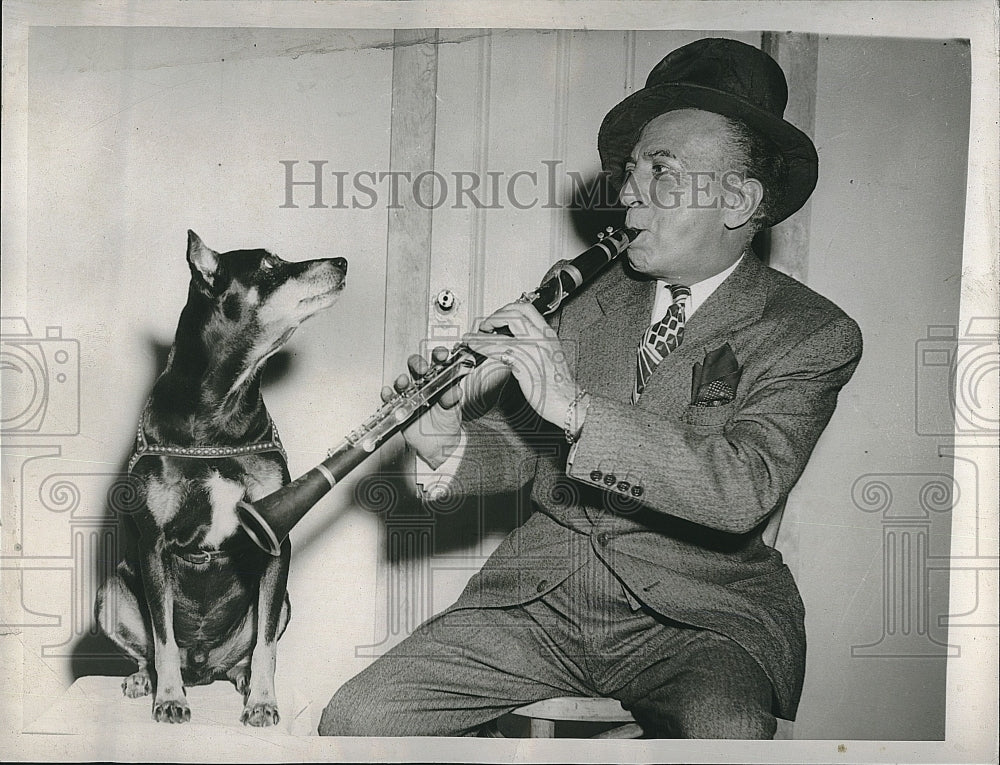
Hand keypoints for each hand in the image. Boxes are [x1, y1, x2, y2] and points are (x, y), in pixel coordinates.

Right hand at [381, 348, 462, 468]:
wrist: (439, 445)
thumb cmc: (447, 423)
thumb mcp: (453, 411)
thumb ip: (452, 400)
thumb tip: (455, 390)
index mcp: (440, 381)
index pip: (439, 363)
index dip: (439, 355)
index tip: (441, 354)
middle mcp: (424, 384)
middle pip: (417, 367)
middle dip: (417, 364)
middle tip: (422, 369)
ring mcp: (411, 395)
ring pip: (403, 381)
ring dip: (402, 380)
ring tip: (403, 382)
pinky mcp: (400, 406)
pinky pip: (391, 398)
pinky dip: (387, 395)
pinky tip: (388, 393)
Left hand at [462, 302, 579, 428]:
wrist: (568, 402)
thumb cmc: (559, 386)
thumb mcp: (549, 358)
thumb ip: (534, 347)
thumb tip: (515, 344)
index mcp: (548, 335)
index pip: (526, 310)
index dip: (507, 310)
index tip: (498, 317)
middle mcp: (541, 337)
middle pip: (515, 312)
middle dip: (496, 315)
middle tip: (485, 325)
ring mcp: (532, 348)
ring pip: (505, 327)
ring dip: (485, 328)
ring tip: (472, 336)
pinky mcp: (523, 362)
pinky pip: (498, 348)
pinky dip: (482, 345)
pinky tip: (475, 347)